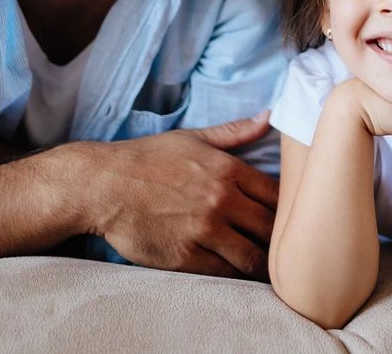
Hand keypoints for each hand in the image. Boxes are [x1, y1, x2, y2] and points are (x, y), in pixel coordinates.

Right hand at [80, 111, 279, 279]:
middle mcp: (221, 200)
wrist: (103, 185)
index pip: (278, 195)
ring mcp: (204, 230)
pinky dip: (235, 275)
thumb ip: (235, 132)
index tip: (287, 216)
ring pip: (253, 256)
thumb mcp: (193, 137)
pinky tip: (235, 273)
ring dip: (261, 263)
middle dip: (278, 238)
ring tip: (263, 266)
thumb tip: (268, 117)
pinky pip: (225, 273)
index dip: (288, 208)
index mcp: (228, 170)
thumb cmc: (147, 159)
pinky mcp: (186, 257)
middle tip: (278, 246)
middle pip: (271, 228)